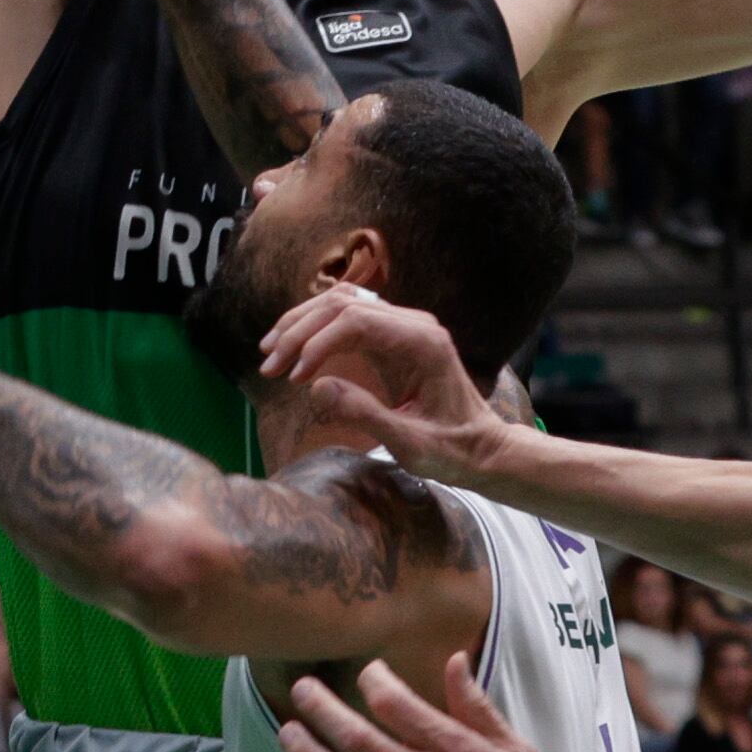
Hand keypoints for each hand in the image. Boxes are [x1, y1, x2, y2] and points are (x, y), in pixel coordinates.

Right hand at [260, 287, 506, 483]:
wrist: (482, 448)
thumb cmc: (452, 449)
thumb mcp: (410, 442)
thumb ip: (364, 414)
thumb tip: (315, 388)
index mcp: (422, 343)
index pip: (357, 320)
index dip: (317, 343)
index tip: (294, 376)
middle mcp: (414, 324)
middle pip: (344, 304)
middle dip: (300, 331)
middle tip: (269, 365)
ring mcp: (404, 326)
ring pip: (342, 303)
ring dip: (303, 324)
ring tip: (272, 352)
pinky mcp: (394, 336)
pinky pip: (349, 317)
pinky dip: (317, 329)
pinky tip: (296, 348)